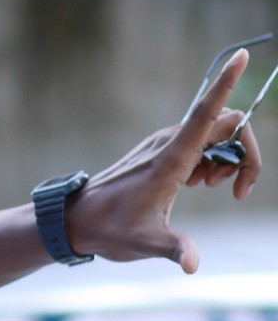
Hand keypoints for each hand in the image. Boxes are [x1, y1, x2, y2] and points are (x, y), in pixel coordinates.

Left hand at [67, 50, 261, 272]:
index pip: (206, 112)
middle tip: (231, 191)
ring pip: (216, 135)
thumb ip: (174, 249)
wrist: (77, 221)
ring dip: (228, 159)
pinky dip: (212, 160)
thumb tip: (192, 265)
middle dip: (244, 153)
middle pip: (227, 125)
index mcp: (171, 158)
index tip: (241, 55)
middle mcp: (169, 142)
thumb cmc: (109, 229)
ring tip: (207, 188)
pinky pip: (201, 142)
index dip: (226, 83)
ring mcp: (164, 144)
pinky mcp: (161, 150)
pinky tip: (196, 184)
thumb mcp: (146, 243)